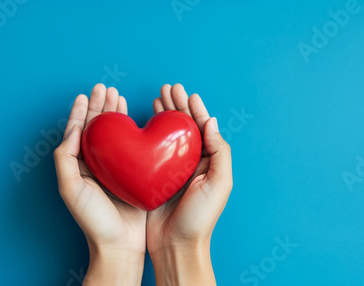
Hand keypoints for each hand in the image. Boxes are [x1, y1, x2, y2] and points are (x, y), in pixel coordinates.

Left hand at [54, 84, 145, 285]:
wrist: (120, 244)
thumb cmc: (93, 219)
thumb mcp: (70, 188)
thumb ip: (66, 158)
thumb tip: (74, 129)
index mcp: (81, 165)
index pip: (80, 131)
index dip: (83, 111)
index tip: (87, 94)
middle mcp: (98, 164)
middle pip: (98, 128)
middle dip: (101, 106)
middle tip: (107, 89)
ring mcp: (117, 168)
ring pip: (116, 134)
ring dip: (116, 114)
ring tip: (118, 97)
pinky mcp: (135, 173)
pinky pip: (134, 147)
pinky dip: (134, 131)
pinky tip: (137, 121)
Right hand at [147, 84, 232, 284]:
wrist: (176, 245)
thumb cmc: (200, 217)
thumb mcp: (219, 183)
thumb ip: (219, 151)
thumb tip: (211, 121)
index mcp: (208, 162)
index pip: (203, 128)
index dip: (195, 109)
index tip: (187, 94)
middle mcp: (191, 162)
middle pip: (185, 127)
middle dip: (178, 106)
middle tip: (169, 88)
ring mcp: (171, 168)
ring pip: (168, 135)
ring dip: (164, 115)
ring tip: (158, 97)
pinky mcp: (154, 176)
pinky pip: (152, 149)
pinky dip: (149, 133)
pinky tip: (145, 121)